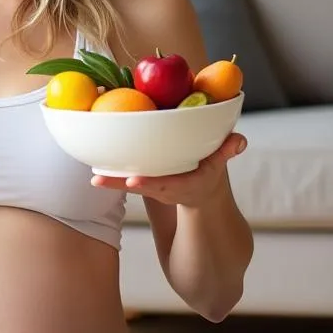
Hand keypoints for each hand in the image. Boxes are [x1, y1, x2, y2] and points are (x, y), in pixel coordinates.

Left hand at [91, 132, 246, 207]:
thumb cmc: (208, 172)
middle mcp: (162, 187)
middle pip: (138, 186)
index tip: (133, 182)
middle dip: (119, 184)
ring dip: (110, 180)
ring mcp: (151, 185)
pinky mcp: (142, 180)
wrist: (199, 191)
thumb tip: (240, 141)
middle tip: (99, 181)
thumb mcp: (219, 165)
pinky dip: (110, 173)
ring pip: (127, 183)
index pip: (163, 184)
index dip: (148, 183)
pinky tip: (92, 165)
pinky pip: (124, 176)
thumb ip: (227, 151)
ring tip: (93, 177)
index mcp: (180, 184)